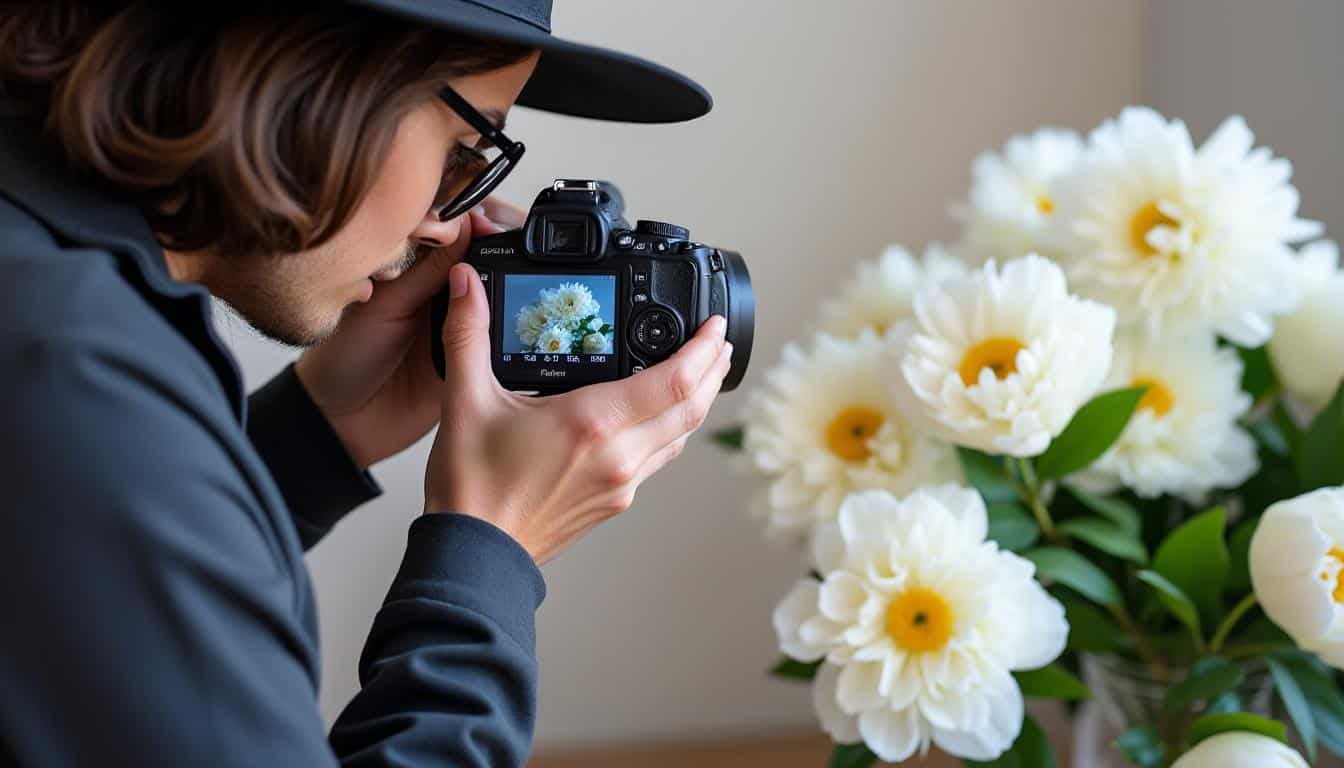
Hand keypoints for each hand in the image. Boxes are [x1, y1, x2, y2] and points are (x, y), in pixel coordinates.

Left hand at [294, 198, 525, 468]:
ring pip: (503, 296)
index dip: (478, 220)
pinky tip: (517, 321)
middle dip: (505, 248)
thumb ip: (427, 267)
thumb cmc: (346, 357)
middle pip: (492, 260)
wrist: (343, 421)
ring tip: (515, 278)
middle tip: (510, 246)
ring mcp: (464, 326)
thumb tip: (466, 221)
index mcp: (418, 268)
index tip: (487, 220)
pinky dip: (511, 330)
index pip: (460, 231)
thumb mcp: (385, 303)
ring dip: (512, 287)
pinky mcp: (478, 361)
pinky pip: (503, 341)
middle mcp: (445, 293)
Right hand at [425, 263, 733, 564]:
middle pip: (691, 407)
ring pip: (680, 435)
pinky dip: (670, 429)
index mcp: (593, 422)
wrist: (474, 556)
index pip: (674, 380)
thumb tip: (464, 283)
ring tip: (702, 373)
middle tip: (719, 342)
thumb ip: (468, 335)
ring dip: (696, 401)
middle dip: (713, 370)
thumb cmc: (472, 488)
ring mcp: (623, 483)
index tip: (712, 325)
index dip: (703, 348)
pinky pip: (658, 458)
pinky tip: (660, 417)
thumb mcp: (466, 401)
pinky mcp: (616, 502)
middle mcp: (620, 455)